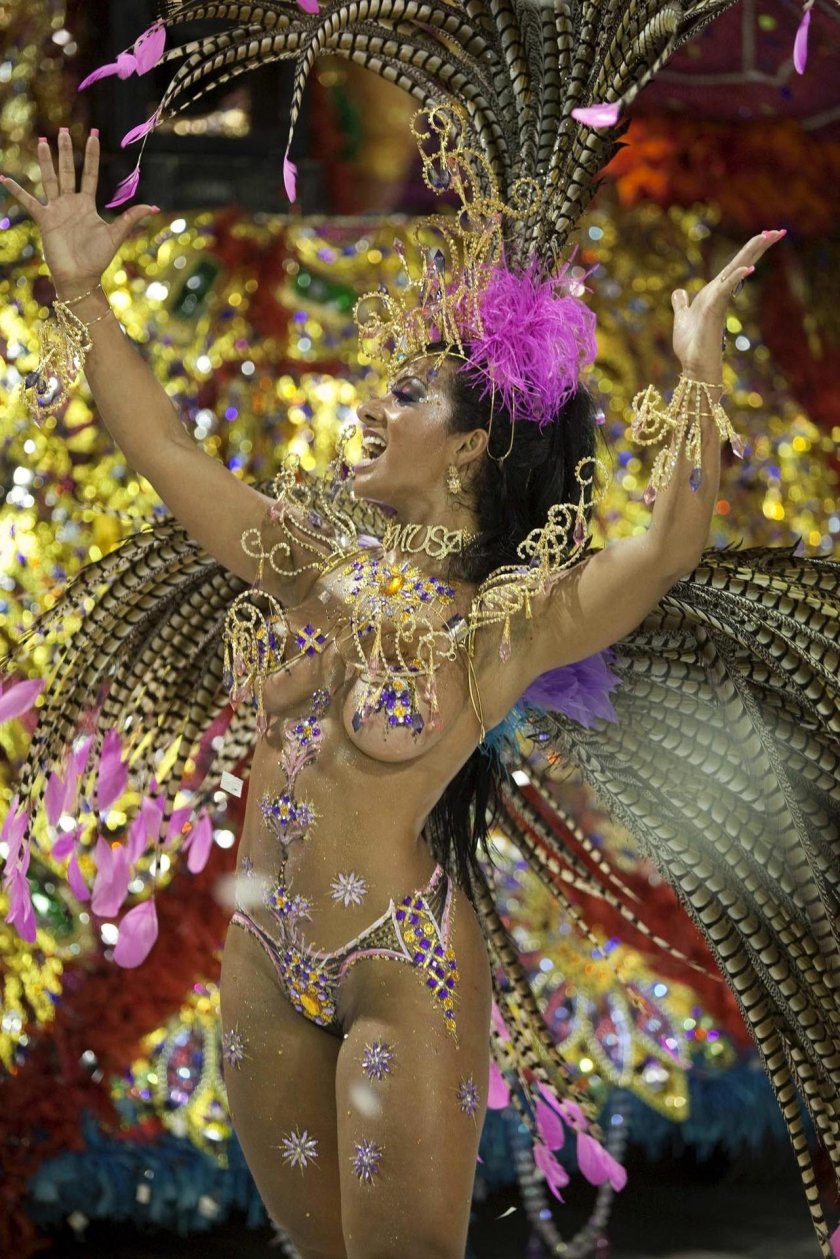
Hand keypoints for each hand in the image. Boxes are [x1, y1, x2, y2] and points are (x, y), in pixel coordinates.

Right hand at [0, 129, 158, 294]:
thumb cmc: (98, 258)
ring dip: (45, 161)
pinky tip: (5, 179)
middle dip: (65, 151)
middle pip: (68, 170)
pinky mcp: (44, 219)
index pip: (89, 173)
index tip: (93, 134)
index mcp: (87, 204)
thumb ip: (131, 218)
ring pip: (50, 179)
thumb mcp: (116, 235)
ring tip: (42, 141)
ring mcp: (56, 209)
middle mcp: (71, 203)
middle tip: (62, 130)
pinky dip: (17, 191)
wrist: (81, 277)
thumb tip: (154, 207)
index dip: (91, 154)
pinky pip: (28, 202)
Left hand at [671, 229, 785, 381]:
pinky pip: (725, 291)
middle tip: (779, 230)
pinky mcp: (714, 312)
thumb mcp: (682, 318)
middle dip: (759, 247)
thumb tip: (679, 292)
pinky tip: (747, 268)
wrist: (692, 366)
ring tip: (769, 236)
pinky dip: (735, 279)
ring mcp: (719, 301)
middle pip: (741, 263)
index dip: (748, 251)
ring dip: (752, 253)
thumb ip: (681, 304)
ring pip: (737, 271)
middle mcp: (720, 294)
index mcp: (713, 292)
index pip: (733, 266)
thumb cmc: (690, 345)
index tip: (765, 235)